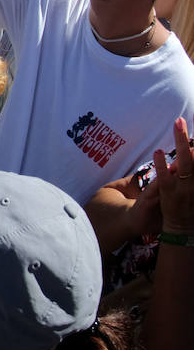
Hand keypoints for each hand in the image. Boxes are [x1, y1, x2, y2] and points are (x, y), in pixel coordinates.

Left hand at [154, 118, 193, 232]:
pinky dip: (162, 165)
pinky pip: (165, 177)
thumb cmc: (193, 206)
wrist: (184, 229)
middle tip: (181, 119)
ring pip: (184, 161)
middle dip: (188, 137)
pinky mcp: (169, 193)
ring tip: (177, 124)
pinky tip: (159, 152)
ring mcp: (184, 187)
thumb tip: (192, 151)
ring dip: (181, 142)